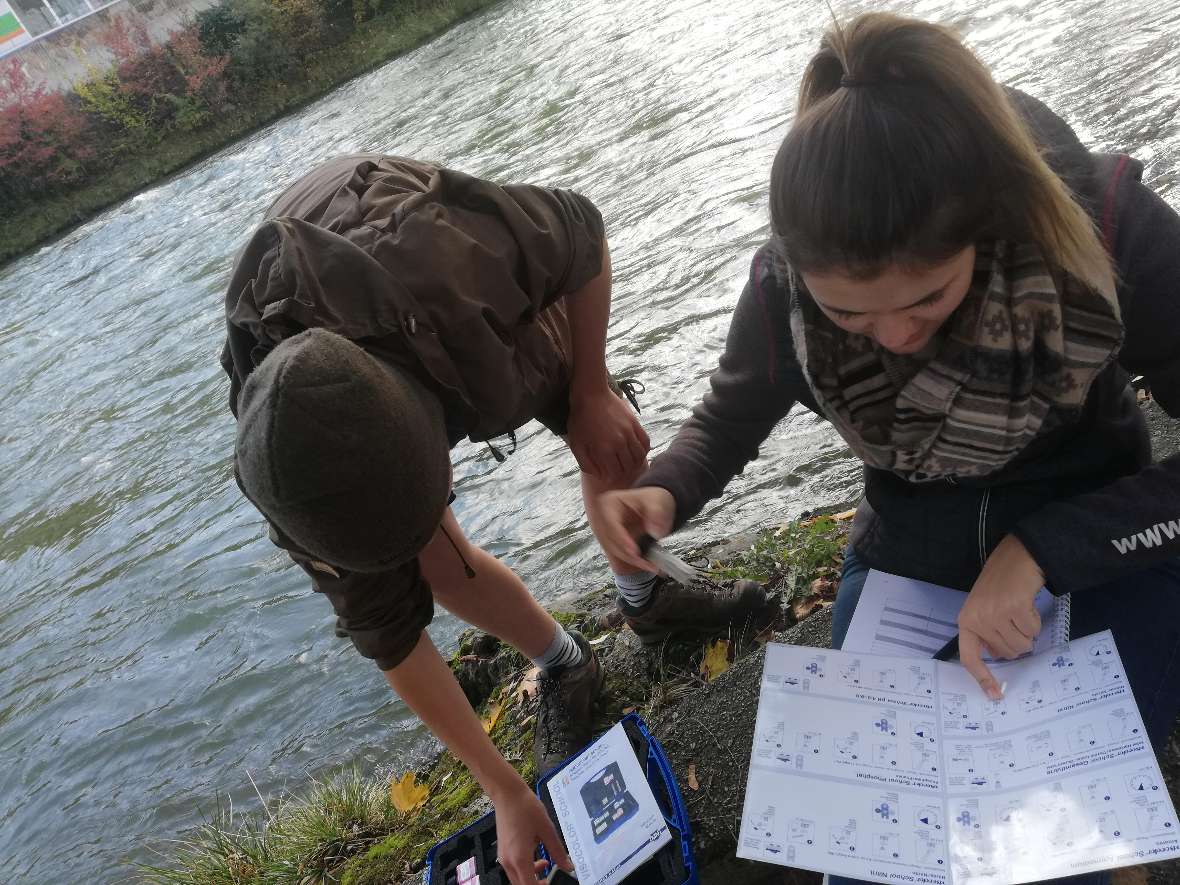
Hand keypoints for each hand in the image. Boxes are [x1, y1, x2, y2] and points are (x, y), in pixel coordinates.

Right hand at [490, 782, 573, 884]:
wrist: (507, 794)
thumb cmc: (526, 808)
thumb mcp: (547, 829)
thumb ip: (557, 851)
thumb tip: (568, 866)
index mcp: (520, 858)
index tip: (551, 883)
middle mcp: (508, 862)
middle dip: (536, 884)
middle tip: (550, 878)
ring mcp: (503, 857)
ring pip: (517, 879)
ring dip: (531, 877)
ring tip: (545, 863)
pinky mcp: (502, 852)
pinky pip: (513, 869)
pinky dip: (525, 869)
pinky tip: (535, 855)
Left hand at [566, 385, 649, 481]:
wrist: (591, 394)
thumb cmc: (581, 419)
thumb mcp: (576, 444)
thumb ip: (586, 463)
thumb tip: (599, 476)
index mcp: (604, 449)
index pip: (615, 473)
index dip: (612, 478)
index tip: (609, 477)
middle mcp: (620, 443)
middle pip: (628, 466)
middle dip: (624, 473)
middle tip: (620, 473)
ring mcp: (629, 432)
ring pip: (639, 456)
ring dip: (635, 464)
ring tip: (630, 466)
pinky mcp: (635, 423)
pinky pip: (645, 441)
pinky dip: (644, 450)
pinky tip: (639, 453)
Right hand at [595, 487, 675, 570]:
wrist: (655, 505)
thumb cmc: (652, 500)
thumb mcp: (657, 501)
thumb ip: (657, 513)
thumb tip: (655, 531)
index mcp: (609, 503)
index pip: (611, 524)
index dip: (621, 539)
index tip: (634, 551)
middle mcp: (604, 518)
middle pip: (610, 541)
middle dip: (629, 555)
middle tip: (646, 562)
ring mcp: (607, 532)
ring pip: (614, 551)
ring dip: (632, 560)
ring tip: (650, 565)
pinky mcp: (613, 542)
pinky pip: (620, 554)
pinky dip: (634, 560)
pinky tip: (646, 563)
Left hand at [958, 534, 1044, 699]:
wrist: (1016, 557)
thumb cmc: (999, 584)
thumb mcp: (984, 609)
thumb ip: (986, 632)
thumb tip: (997, 656)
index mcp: (966, 622)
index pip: (969, 657)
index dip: (982, 677)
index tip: (995, 696)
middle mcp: (977, 619)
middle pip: (1006, 654)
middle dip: (1016, 641)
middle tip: (1014, 619)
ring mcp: (995, 614)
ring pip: (1022, 645)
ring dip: (1027, 631)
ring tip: (1019, 610)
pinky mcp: (1014, 608)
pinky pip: (1032, 630)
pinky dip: (1035, 621)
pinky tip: (1027, 604)